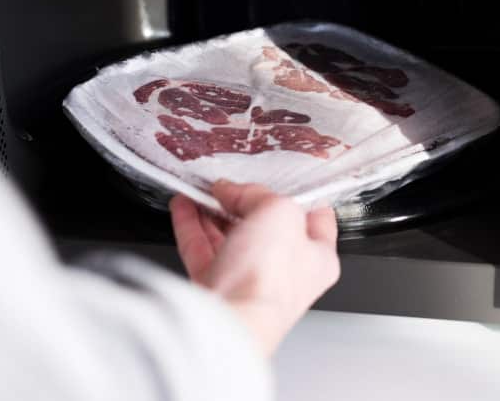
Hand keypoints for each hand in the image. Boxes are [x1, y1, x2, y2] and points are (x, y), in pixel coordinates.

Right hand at [169, 182, 339, 354]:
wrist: (227, 322)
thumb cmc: (268, 278)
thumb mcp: (279, 211)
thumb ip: (259, 194)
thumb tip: (233, 191)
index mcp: (317, 258)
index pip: (315, 220)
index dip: (298, 196)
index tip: (280, 178)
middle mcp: (285, 274)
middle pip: (266, 228)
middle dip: (245, 203)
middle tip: (230, 183)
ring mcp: (248, 282)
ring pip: (231, 239)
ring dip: (213, 211)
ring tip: (201, 188)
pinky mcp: (215, 289)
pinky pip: (202, 250)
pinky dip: (191, 226)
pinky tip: (183, 206)